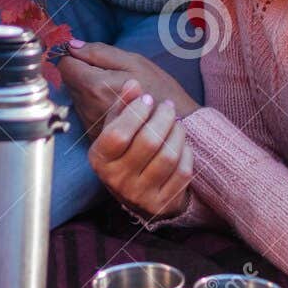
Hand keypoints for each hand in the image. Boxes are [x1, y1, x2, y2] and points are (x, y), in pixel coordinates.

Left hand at [57, 42, 198, 136]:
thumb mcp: (134, 62)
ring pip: (76, 96)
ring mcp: (89, 123)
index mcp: (95, 86)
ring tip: (114, 89)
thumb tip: (72, 45)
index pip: (65, 65)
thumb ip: (100, 52)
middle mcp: (86, 107)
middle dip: (83, 72)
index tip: (90, 56)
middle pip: (69, 81)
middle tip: (110, 73)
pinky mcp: (94, 133)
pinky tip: (114, 103)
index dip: (75, 56)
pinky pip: (85, 111)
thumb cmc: (158, 89)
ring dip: (89, 88)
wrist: (175, 125)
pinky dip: (94, 103)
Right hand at [89, 81, 194, 217]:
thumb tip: (133, 84)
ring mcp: (141, 195)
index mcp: (100, 160)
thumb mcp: (116, 130)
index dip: (136, 112)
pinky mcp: (163, 204)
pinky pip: (183, 171)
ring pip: (168, 156)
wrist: (139, 194)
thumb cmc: (126, 153)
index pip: (118, 134)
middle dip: (163, 117)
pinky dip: (186, 153)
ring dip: (177, 133)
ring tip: (176, 124)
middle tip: (168, 107)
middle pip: (148, 142)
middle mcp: (118, 180)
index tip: (147, 99)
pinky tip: (181, 146)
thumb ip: (123, 106)